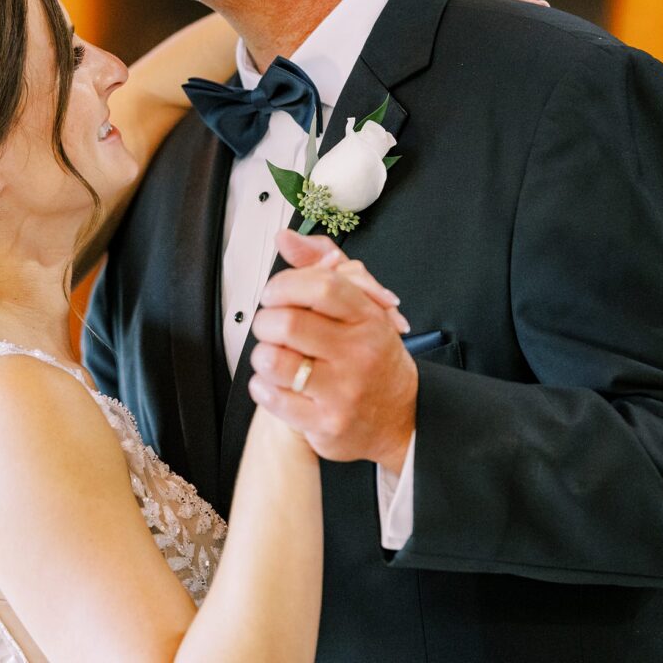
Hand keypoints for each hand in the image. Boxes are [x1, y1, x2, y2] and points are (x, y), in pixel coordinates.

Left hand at [247, 230, 418, 466]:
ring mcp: (343, 391)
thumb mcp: (359, 305)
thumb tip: (285, 239)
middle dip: (265, 321)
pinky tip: (275, 382)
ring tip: (274, 355)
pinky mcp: (325, 423)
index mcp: (367, 318)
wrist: (400, 416)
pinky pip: (272, 398)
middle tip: (270, 326)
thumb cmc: (371, 356)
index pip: (321, 286)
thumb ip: (320, 266)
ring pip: (274, 360)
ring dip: (262, 354)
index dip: (285, 284)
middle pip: (288, 323)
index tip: (274, 294)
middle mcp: (358, 353)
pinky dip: (262, 386)